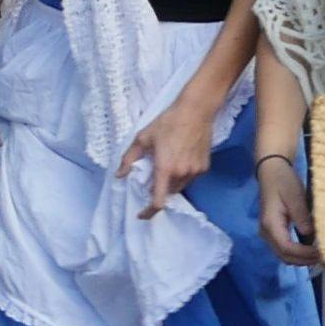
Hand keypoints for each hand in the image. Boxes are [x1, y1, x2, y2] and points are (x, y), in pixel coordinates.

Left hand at [131, 90, 219, 217]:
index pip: (158, 201)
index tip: (141, 215)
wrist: (197, 110)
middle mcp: (182, 174)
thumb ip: (129, 158)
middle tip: (153, 175)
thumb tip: (119, 175)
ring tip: (168, 165)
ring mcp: (195, 171)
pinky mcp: (205, 166)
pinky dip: (182, 175)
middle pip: (168, 193)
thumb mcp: (143, 137)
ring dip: (171, 183)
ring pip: (180, 187)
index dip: (148, 212)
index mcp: (165, 169)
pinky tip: (180, 159)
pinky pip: (190, 178)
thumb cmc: (168, 122)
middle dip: (158, 190)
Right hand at [258, 155, 318, 267]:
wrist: (271, 172)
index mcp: (270, 224)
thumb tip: (310, 235)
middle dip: (304, 260)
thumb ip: (302, 216)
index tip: (321, 252)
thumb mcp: (295, 196)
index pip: (286, 248)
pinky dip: (298, 253)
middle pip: (284, 256)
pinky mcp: (275, 232)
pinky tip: (312, 249)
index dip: (304, 254)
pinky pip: (285, 249)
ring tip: (321, 254)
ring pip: (284, 255)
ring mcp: (269, 234)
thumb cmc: (284, 182)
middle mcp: (266, 233)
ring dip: (301, 259)